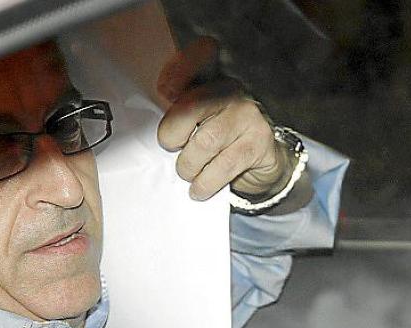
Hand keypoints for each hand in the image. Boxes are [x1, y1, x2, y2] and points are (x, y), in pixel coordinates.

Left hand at [156, 37, 294, 201]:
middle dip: (172, 133)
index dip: (178, 69)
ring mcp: (248, 116)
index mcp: (211, 77)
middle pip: (192, 105)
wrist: (257, 163)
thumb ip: (175, 111)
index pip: (200, 55)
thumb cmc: (216, 139)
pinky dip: (204, 183)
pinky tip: (199, 189)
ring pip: (206, 142)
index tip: (165, 90)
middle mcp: (232, 90)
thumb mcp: (194, 119)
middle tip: (172, 147)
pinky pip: (222, 167)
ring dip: (188, 165)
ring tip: (187, 172)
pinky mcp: (258, 143)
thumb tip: (153, 127)